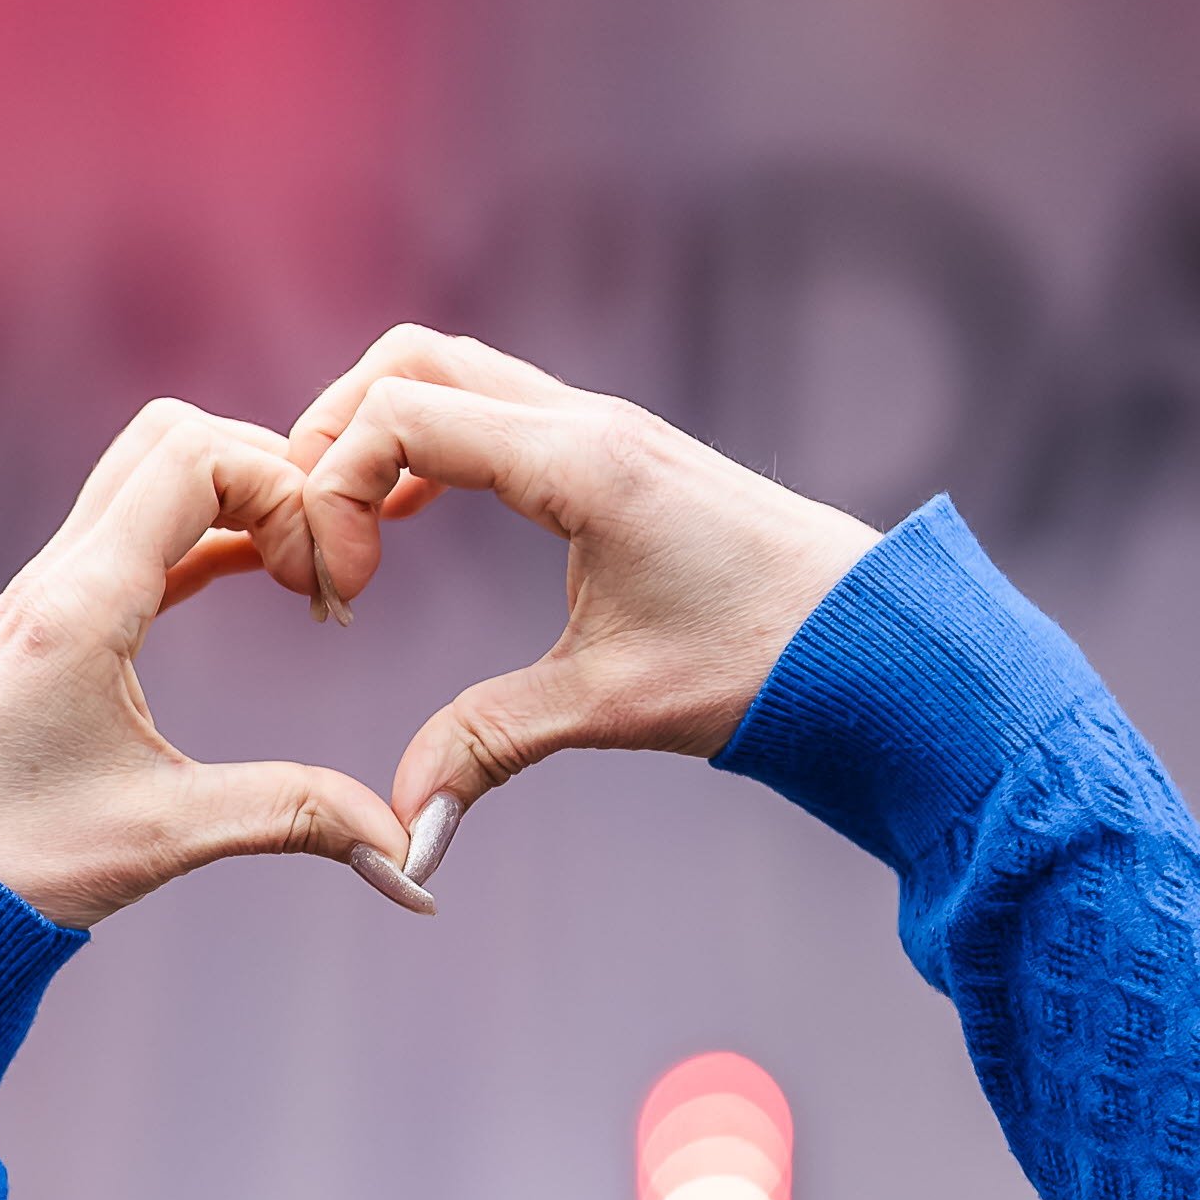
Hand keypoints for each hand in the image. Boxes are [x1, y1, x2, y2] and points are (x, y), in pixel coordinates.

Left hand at [0, 399, 425, 928]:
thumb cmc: (5, 863)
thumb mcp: (162, 837)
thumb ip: (293, 819)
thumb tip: (410, 858)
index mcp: (82, 601)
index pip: (201, 454)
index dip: (288, 492)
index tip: (325, 588)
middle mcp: (57, 574)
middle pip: (175, 435)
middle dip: (269, 474)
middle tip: (319, 567)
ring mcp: (47, 591)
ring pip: (149, 474)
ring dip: (234, 499)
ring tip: (299, 577)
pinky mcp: (47, 622)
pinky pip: (135, 533)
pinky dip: (203, 536)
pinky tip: (257, 583)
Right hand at [262, 327, 877, 884]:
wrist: (877, 635)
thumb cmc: (763, 658)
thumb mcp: (613, 705)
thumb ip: (490, 747)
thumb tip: (405, 835)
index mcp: (578, 460)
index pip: (399, 416)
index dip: (334, 494)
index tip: (343, 597)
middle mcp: (584, 421)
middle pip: (408, 363)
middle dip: (335, 440)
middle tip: (322, 543)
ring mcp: (598, 426)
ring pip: (449, 373)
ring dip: (381, 436)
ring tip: (356, 535)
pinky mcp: (610, 450)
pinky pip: (490, 408)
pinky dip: (430, 445)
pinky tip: (415, 520)